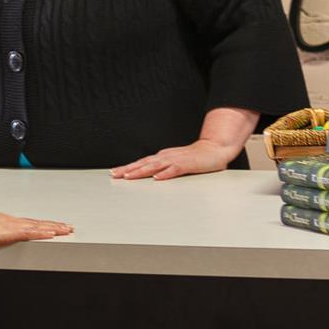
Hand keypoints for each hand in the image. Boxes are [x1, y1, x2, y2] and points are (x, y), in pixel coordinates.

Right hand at [0, 208, 73, 247]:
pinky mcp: (10, 232)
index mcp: (9, 223)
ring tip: (66, 230)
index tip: (56, 226)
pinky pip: (30, 233)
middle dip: (55, 226)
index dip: (45, 225)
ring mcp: (13, 226)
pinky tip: (51, 234)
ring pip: (39, 227)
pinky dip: (42, 233)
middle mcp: (14, 222)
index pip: (32, 224)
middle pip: (39, 224)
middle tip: (69, 227)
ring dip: (54, 229)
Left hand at [110, 139, 238, 180]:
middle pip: (144, 163)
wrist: (214, 149)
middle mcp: (166, 156)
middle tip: (114, 175)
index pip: (142, 162)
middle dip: (128, 169)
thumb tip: (150, 175)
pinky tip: (157, 178)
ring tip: (129, 176)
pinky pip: (174, 170)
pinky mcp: (187, 165)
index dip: (128, 167)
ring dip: (141, 171)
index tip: (115, 172)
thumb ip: (163, 167)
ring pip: (155, 166)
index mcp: (163, 157)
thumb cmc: (195, 158)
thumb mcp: (175, 162)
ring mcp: (176, 160)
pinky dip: (165, 174)